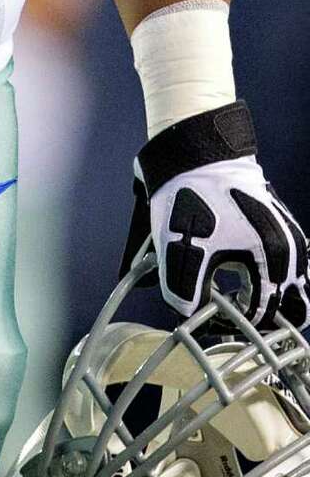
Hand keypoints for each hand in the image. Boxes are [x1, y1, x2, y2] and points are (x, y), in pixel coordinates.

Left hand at [131, 101, 307, 328]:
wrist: (198, 153)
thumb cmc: (190, 198)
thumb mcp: (179, 250)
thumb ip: (187, 293)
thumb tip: (195, 314)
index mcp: (272, 259)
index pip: (263, 316)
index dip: (235, 323)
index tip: (213, 316)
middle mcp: (292, 251)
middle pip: (297, 309)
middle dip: (266, 319)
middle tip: (235, 315)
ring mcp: (293, 238)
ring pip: (299, 289)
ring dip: (276, 301)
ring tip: (241, 297)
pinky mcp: (286, 227)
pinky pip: (295, 268)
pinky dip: (279, 281)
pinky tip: (250, 277)